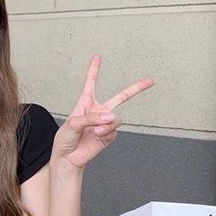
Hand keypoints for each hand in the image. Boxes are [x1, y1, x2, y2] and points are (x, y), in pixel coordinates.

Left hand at [52, 55, 153, 169]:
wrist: (68, 158)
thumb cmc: (65, 140)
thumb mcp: (72, 124)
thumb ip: (91, 118)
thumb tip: (111, 117)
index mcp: (85, 104)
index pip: (91, 83)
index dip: (94, 69)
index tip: (97, 57)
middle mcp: (97, 112)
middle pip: (121, 97)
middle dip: (136, 89)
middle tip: (150, 81)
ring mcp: (104, 123)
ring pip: (116, 118)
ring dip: (106, 124)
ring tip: (95, 131)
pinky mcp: (108, 135)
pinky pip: (114, 130)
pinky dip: (106, 133)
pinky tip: (97, 136)